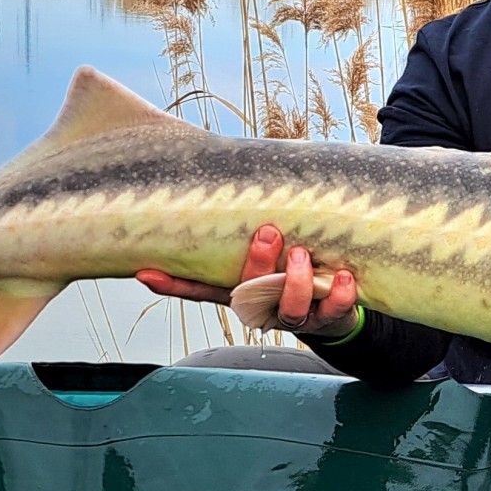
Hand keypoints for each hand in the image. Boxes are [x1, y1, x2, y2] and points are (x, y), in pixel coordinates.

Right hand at [136, 224, 361, 339]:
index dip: (173, 284)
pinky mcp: (328, 320)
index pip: (199, 288)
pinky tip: (343, 274)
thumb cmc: (296, 267)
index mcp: (240, 288)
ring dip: (297, 282)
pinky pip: (333, 312)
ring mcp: (294, 315)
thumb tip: (239, 170)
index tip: (147, 272)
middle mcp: (262, 305)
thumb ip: (254, 226)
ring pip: (289, 309)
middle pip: (248, 294)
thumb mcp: (272, 248)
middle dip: (257, 264)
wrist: (339, 306)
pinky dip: (339, 294)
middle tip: (268, 232)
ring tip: (303, 254)